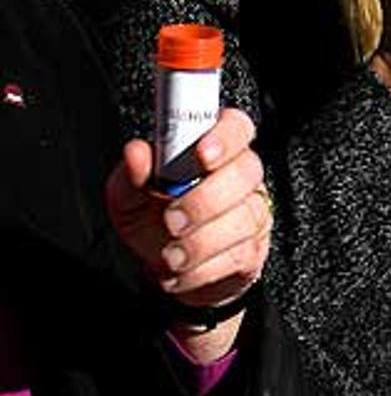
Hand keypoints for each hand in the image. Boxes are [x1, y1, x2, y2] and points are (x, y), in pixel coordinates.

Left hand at [106, 109, 270, 359]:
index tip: (202, 153)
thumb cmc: (152, 220)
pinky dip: (204, 268)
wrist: (167, 268)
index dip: (225, 136)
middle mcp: (240, 174)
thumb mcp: (130, 197)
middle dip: (206, 199)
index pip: (235, 125)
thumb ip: (132, 174)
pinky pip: (240, 254)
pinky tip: (183, 269)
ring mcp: (252, 210)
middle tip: (173, 219)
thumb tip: (137, 153)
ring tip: (171, 254)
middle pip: (246, 171)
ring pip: (245, 217)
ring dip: (202, 241)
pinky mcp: (254, 248)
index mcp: (213, 148)